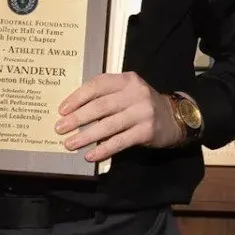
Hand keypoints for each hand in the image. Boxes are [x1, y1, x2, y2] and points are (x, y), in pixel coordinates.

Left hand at [56, 72, 180, 161]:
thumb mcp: (127, 92)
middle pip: (101, 106)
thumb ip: (106, 95)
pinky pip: (120, 141)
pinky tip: (90, 155)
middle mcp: (136, 93)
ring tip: (70, 144)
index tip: (62, 110)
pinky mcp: (146, 131)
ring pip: (108, 125)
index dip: (77, 98)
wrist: (174, 117)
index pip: (98, 85)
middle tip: (60, 128)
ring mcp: (142, 112)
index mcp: (127, 80)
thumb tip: (73, 111)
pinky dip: (103, 149)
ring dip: (86, 136)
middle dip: (77, 118)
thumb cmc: (141, 105)